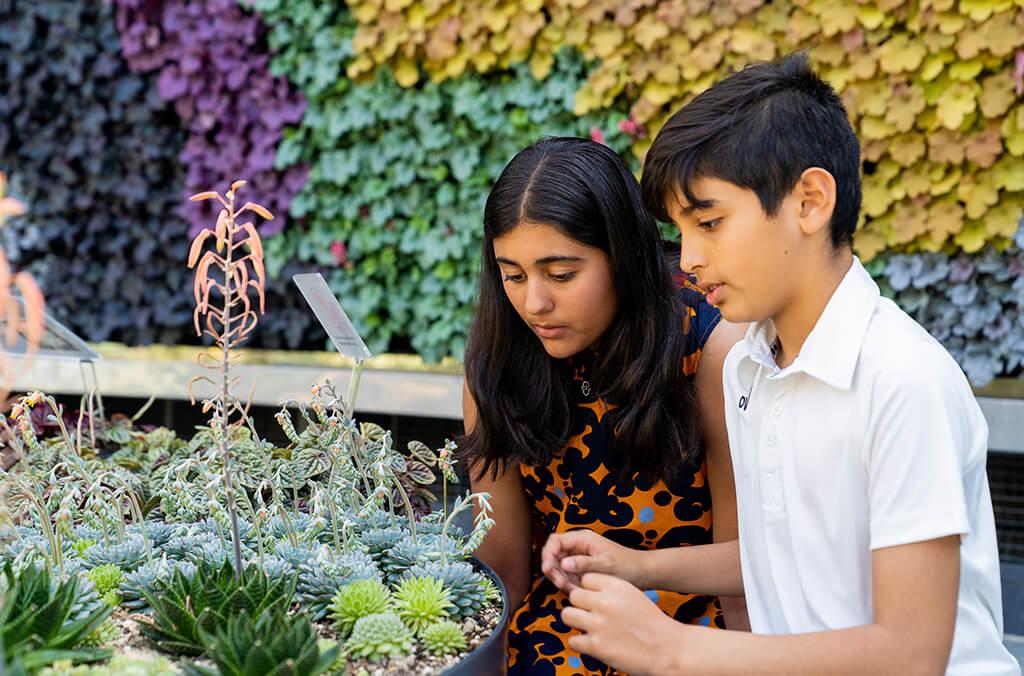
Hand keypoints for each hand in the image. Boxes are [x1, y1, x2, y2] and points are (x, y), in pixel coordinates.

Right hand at [541, 529, 643, 592]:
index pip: (555, 541)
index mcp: (583, 538)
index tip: (548, 569)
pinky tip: (577, 591)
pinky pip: (568, 575)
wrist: (642, 573)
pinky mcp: (582, 568)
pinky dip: (569, 583)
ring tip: (572, 590)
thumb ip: (584, 563)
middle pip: (554, 554)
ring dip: (561, 579)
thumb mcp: (605, 565)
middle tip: (561, 584)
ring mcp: (580, 557)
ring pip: (559, 566)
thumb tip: (563, 563)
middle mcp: (579, 546)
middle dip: (554, 570)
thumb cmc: (628, 565)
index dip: (548, 554)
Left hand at [562, 572, 688, 675]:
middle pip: (573, 596)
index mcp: (616, 586)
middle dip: (581, 606)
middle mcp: (605, 602)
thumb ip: (611, 591)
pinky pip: (572, 640)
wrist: (670, 650)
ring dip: (576, 622)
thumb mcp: (633, 595)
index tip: (596, 600)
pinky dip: (581, 644)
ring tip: (589, 628)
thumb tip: (587, 591)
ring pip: (567, 615)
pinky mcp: (596, 646)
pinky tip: (593, 644)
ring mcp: (598, 623)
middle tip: (591, 616)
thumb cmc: (653, 624)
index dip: (590, 590)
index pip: (586, 579)